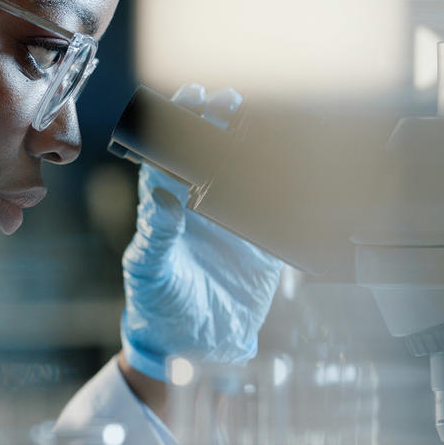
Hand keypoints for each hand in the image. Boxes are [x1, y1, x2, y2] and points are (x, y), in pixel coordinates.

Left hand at [119, 84, 283, 381]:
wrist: (197, 347)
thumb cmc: (159, 306)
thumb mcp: (151, 271)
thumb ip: (156, 235)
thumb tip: (161, 196)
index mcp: (168, 209)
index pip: (171, 155)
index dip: (179, 124)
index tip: (191, 97)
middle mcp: (198, 208)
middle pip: (207, 155)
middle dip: (217, 122)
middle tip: (229, 98)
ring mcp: (229, 223)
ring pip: (240, 172)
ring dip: (248, 145)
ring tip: (259, 115)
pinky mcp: (258, 243)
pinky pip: (271, 207)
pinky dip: (282, 184)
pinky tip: (292, 158)